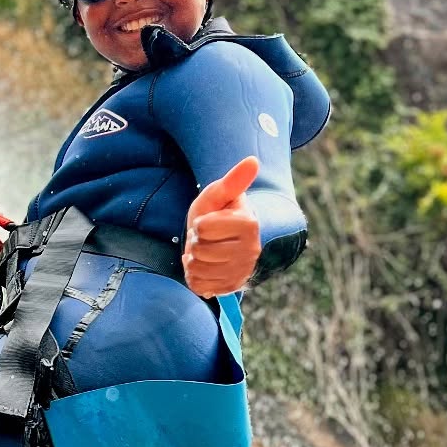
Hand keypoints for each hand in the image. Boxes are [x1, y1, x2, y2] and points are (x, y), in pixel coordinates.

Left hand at [183, 157, 260, 297]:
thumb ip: (234, 180)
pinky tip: (204, 266)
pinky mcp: (232, 286)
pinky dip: (194, 277)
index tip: (208, 221)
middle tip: (206, 238)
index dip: (199, 223)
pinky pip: (199, 286)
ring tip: (205, 251)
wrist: (222, 238)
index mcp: (249, 224)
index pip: (203, 228)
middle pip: (200, 251)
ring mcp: (242, 271)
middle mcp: (251, 250)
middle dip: (195, 243)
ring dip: (193, 260)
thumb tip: (253, 160)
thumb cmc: (217, 212)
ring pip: (198, 270)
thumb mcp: (219, 194)